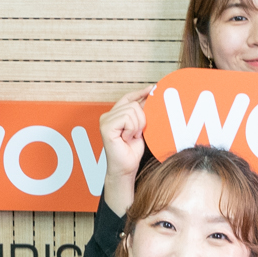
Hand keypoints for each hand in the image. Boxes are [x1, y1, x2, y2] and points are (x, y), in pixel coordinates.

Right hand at [98, 86, 151, 210]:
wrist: (126, 167)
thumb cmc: (132, 151)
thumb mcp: (140, 128)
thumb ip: (142, 113)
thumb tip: (150, 97)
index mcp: (115, 115)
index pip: (128, 97)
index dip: (140, 93)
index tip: (152, 89)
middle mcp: (108, 115)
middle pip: (133, 104)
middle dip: (141, 120)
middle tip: (136, 134)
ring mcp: (105, 120)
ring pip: (132, 110)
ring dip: (137, 126)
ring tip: (131, 137)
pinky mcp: (106, 126)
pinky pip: (127, 118)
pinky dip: (131, 129)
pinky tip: (126, 138)